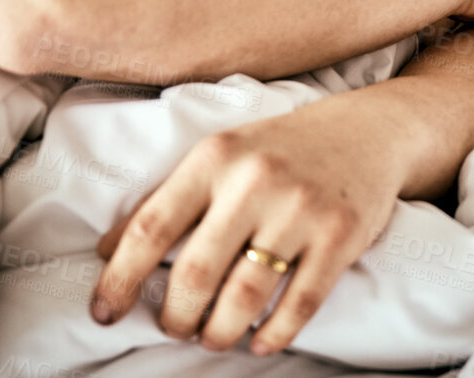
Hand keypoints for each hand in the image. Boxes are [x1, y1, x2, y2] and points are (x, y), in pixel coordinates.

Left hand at [89, 86, 411, 353]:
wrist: (369, 130)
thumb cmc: (281, 148)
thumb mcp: (220, 155)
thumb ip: (167, 198)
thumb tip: (106, 250)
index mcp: (215, 158)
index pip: (153, 227)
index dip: (120, 278)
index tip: (104, 313)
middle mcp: (256, 180)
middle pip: (197, 272)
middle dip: (177, 316)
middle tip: (175, 328)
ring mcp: (302, 209)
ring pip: (245, 295)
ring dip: (220, 332)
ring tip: (213, 338)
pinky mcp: (341, 235)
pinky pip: (300, 303)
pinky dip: (275, 334)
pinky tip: (261, 342)